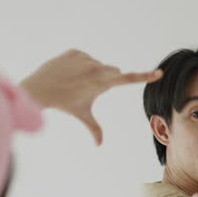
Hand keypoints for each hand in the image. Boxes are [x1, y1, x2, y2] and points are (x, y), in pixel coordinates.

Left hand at [20, 50, 162, 144]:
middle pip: (113, 71)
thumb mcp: (82, 115)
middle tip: (90, 88)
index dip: (144, 77)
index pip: (127, 79)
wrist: (38, 90)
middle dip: (108, 78)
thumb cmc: (64, 105)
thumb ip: (94, 129)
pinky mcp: (74, 51)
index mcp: (100, 83)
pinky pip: (84, 57)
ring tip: (75, 81)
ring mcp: (84, 58)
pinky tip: (67, 72)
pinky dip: (80, 64)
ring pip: (98, 64)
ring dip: (93, 71)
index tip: (159, 73)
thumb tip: (98, 144)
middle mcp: (94, 68)